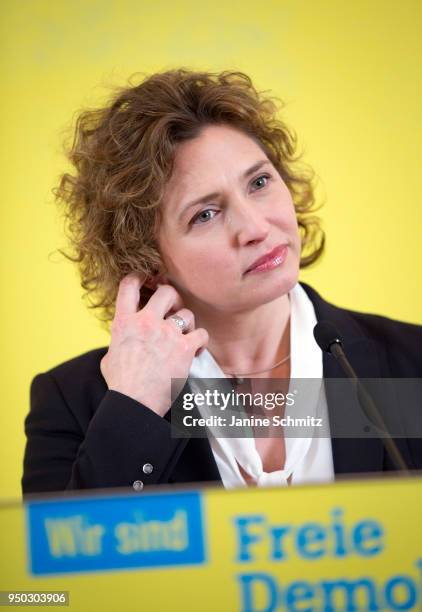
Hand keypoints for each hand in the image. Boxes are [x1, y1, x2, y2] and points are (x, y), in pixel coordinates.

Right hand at [100, 273, 208, 416]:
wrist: (134, 403)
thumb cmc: (120, 385)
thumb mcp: (110, 356)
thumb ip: (120, 340)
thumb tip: (124, 339)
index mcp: (124, 322)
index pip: (129, 285)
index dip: (139, 276)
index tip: (147, 278)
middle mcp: (146, 322)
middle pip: (166, 292)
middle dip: (172, 298)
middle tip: (173, 308)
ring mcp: (167, 333)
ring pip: (187, 313)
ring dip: (187, 324)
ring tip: (183, 336)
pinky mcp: (185, 348)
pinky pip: (201, 334)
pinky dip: (199, 342)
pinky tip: (194, 350)